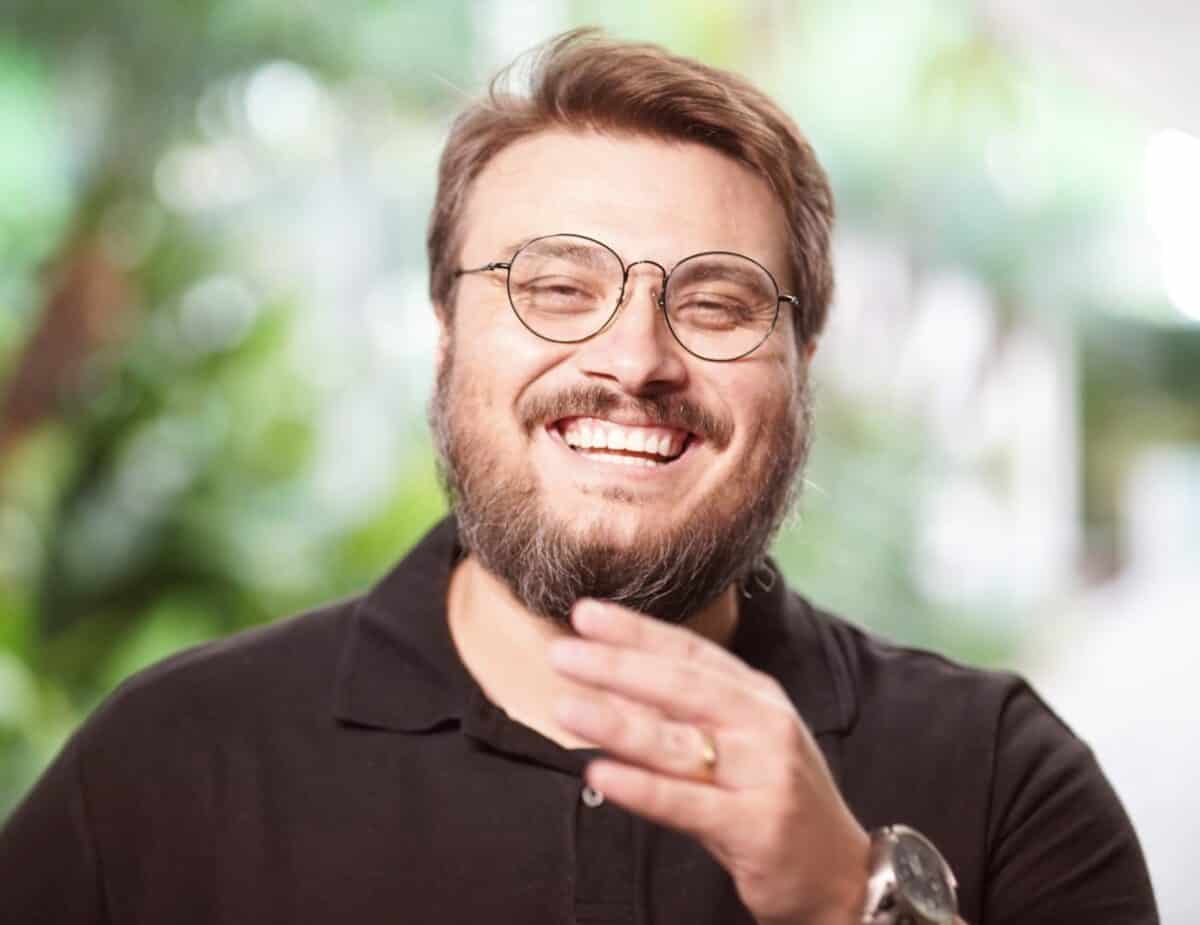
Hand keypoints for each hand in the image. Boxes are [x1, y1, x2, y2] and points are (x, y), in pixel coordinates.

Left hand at [549, 598, 869, 924]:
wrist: (839, 873)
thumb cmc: (771, 798)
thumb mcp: (737, 742)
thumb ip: (680, 714)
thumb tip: (606, 682)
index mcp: (756, 695)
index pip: (689, 651)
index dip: (635, 630)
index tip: (584, 613)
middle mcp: (764, 723)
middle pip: (681, 685)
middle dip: (618, 665)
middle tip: (563, 652)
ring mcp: (765, 773)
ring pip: (679, 741)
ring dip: (618, 722)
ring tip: (566, 708)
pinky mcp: (758, 826)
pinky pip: (687, 802)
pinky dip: (640, 787)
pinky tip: (599, 774)